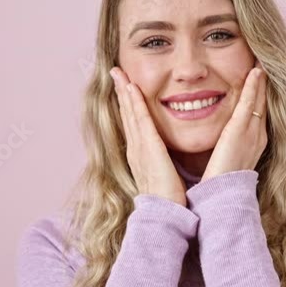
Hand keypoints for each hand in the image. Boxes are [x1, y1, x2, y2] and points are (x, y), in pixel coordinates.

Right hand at [110, 66, 187, 205]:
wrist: (165, 215)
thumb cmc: (169, 199)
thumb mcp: (164, 175)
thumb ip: (164, 162)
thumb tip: (168, 157)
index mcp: (140, 154)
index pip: (133, 123)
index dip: (128, 104)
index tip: (125, 85)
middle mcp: (135, 149)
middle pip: (127, 114)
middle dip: (121, 92)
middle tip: (116, 71)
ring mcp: (139, 148)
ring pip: (130, 113)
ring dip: (124, 92)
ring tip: (119, 73)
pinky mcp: (147, 149)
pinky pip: (140, 121)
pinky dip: (134, 103)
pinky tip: (132, 88)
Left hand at [202, 61, 267, 180]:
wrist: (221, 199)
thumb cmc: (219, 183)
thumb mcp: (226, 161)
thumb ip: (226, 148)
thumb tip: (221, 142)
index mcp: (252, 142)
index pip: (258, 112)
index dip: (259, 94)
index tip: (258, 76)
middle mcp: (257, 136)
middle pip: (263, 102)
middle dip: (264, 83)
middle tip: (265, 60)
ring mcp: (251, 133)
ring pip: (259, 100)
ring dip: (261, 79)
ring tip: (263, 59)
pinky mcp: (240, 133)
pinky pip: (249, 104)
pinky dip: (253, 87)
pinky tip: (256, 71)